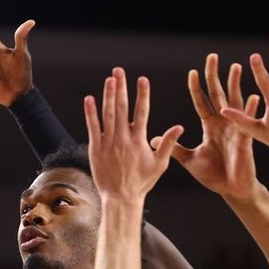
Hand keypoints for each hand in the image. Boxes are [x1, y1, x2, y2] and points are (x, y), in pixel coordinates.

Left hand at [84, 68, 183, 203]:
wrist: (120, 198)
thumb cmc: (141, 183)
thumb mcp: (159, 165)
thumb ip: (168, 144)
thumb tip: (179, 127)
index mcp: (139, 141)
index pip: (142, 112)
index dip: (142, 95)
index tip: (142, 79)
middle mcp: (123, 139)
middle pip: (122, 108)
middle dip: (121, 87)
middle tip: (119, 71)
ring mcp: (108, 143)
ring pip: (108, 114)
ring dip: (108, 95)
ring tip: (109, 79)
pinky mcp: (96, 148)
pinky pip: (93, 127)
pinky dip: (91, 113)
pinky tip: (89, 99)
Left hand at [152, 54, 259, 200]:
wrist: (231, 190)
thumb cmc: (213, 175)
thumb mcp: (189, 159)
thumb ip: (174, 147)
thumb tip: (153, 139)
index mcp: (210, 126)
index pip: (202, 102)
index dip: (197, 88)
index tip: (192, 72)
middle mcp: (223, 123)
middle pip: (218, 94)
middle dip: (214, 76)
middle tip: (212, 57)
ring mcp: (235, 129)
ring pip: (235, 102)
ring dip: (235, 84)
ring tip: (236, 66)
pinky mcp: (245, 139)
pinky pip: (247, 122)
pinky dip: (250, 109)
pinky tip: (253, 96)